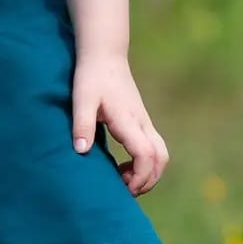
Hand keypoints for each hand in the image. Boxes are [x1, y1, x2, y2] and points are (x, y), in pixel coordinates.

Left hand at [72, 53, 168, 195]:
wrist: (104, 54)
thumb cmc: (91, 76)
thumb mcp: (82, 98)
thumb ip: (82, 124)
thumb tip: (81, 151)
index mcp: (128, 120)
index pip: (146, 154)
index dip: (139, 176)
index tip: (124, 187)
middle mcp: (141, 122)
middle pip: (161, 158)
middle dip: (148, 180)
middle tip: (125, 190)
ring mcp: (143, 121)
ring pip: (160, 153)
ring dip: (148, 172)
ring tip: (124, 179)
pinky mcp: (140, 120)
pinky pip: (152, 147)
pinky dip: (145, 163)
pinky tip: (123, 165)